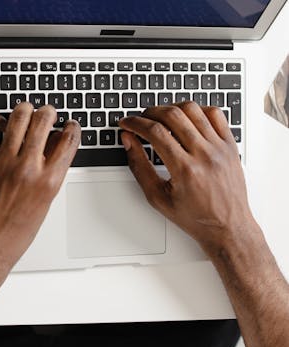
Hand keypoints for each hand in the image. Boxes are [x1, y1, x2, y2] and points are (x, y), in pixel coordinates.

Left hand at [0, 103, 79, 281]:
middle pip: (43, 121)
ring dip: (24, 109)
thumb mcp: (43, 205)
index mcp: (48, 181)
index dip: (71, 127)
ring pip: (17, 118)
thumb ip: (49, 176)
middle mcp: (27, 168)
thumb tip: (52, 152)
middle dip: (48, 111)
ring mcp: (2, 163)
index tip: (69, 125)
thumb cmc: (13, 234)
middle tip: (47, 112)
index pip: (68, 141)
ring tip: (25, 110)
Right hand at [119, 102, 256, 253]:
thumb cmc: (195, 217)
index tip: (127, 123)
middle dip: (150, 112)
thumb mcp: (157, 198)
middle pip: (173, 115)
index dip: (135, 123)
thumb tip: (129, 142)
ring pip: (194, 109)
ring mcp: (220, 148)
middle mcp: (205, 155)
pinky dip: (198, 110)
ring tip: (161, 117)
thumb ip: (139, 167)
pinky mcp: (230, 145)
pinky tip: (187, 118)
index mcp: (185, 170)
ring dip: (171, 108)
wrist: (227, 227)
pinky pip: (215, 114)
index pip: (155, 132)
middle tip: (140, 119)